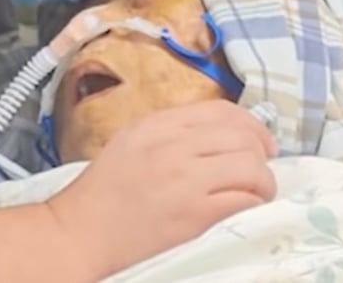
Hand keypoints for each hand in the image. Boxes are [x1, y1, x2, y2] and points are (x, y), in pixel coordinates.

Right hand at [46, 100, 276, 280]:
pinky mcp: (194, 214)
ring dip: (263, 180)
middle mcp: (172, 145)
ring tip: (257, 193)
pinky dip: (254, 203)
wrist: (79, 232)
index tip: (258, 141)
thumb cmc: (101, 193)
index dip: (250, 124)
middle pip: (241, 136)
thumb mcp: (130, 143)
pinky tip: (247, 209)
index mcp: (155, 124)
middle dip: (261, 153)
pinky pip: (244, 199)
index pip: (220, 110)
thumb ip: (169, 134)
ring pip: (250, 165)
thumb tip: (216, 137)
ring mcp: (184, 179)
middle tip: (261, 170)